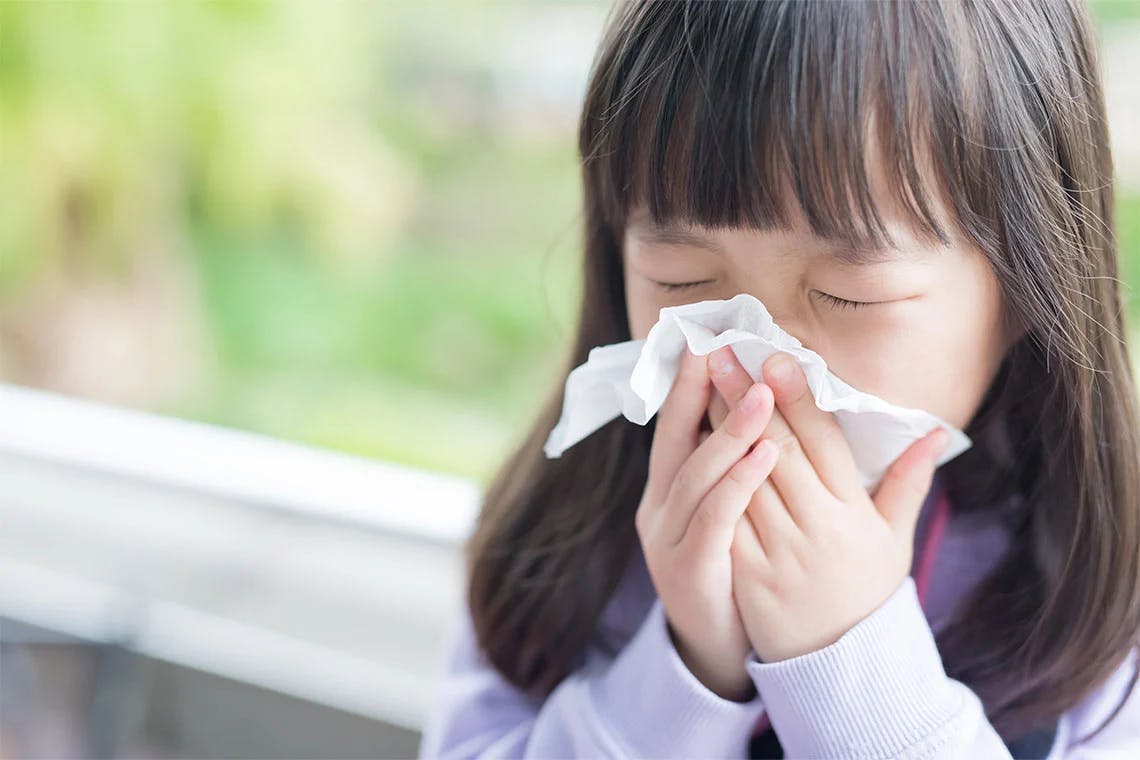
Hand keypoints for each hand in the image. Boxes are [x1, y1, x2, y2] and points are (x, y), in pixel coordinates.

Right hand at [636, 346, 780, 699]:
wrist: (718, 649)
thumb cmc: (730, 569)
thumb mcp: (723, 512)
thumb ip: (728, 465)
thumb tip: (751, 408)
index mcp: (668, 491)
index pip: (674, 427)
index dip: (688, 384)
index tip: (706, 338)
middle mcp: (660, 509)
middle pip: (676, 441)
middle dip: (700, 393)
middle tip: (725, 349)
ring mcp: (669, 541)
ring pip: (697, 477)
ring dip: (730, 432)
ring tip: (762, 395)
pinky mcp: (691, 571)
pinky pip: (715, 519)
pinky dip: (738, 484)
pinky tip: (765, 456)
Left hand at [703, 346, 949, 662]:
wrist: (838, 664)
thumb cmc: (865, 592)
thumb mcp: (894, 540)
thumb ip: (908, 482)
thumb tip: (937, 431)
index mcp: (853, 514)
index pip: (823, 444)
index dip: (797, 399)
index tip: (774, 357)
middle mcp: (816, 529)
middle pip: (777, 452)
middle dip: (748, 399)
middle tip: (724, 354)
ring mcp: (778, 553)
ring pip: (743, 479)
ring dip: (719, 429)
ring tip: (699, 384)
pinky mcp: (746, 574)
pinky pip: (724, 520)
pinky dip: (707, 481)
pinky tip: (689, 445)